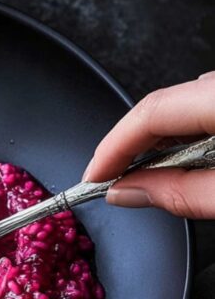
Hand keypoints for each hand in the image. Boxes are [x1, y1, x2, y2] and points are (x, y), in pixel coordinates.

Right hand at [83, 73, 214, 217]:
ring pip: (184, 104)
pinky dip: (187, 134)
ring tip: (148, 177)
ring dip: (159, 141)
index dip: (113, 147)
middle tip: (110, 181)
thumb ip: (180, 193)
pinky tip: (185, 160)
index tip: (94, 177)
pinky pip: (203, 106)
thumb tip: (127, 192)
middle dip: (131, 145)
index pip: (151, 113)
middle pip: (163, 106)